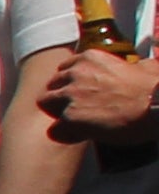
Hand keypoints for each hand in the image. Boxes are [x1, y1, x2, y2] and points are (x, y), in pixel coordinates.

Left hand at [44, 42, 158, 143]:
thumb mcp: (144, 66)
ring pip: (46, 103)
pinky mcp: (70, 117)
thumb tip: (138, 67)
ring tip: (77, 121)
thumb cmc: (154, 88)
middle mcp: (76, 73)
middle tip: (78, 108)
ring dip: (58, 112)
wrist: (157, 106)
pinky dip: (66, 134)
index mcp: (90, 58)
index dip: (72, 82)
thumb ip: (131, 65)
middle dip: (61, 96)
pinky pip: (54, 129)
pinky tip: (81, 135)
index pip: (66, 68)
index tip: (82, 91)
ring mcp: (70, 95)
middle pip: (52, 85)